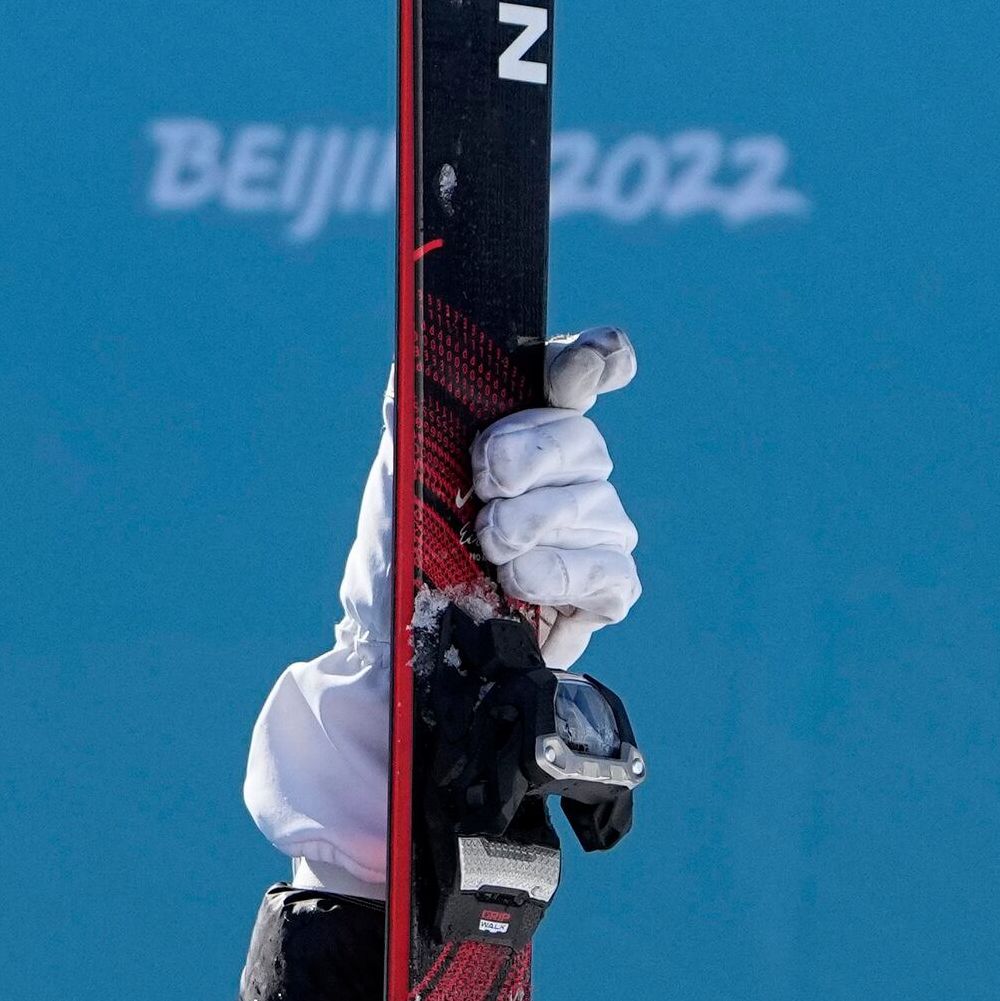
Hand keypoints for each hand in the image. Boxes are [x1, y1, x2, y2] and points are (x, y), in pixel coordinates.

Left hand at [242, 332, 645, 898]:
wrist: (392, 644)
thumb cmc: (396, 551)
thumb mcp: (396, 470)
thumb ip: (413, 406)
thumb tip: (419, 356)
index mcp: (527, 426)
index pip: (584, 373)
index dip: (593, 361)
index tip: (578, 369)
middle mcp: (570, 473)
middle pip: (584, 441)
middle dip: (529, 456)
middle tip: (484, 483)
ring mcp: (594, 531)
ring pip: (595, 507)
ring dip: (532, 524)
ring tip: (487, 547)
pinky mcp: (605, 592)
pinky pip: (607, 571)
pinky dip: (558, 575)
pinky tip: (519, 584)